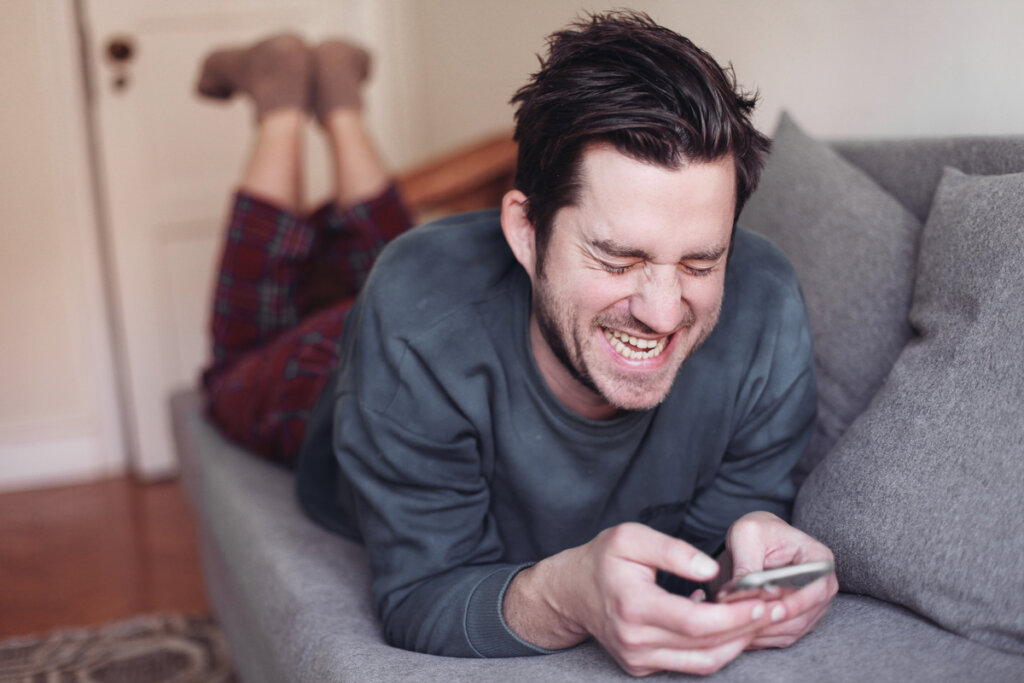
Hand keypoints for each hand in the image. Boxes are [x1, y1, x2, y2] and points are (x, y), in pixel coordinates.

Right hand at [504, 523, 775, 675]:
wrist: (570, 592)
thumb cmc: (603, 559)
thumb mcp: (630, 537)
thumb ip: (673, 551)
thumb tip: (712, 569)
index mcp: (632, 605)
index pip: (696, 621)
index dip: (735, 616)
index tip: (765, 602)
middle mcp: (635, 640)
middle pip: (706, 646)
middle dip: (746, 630)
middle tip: (777, 610)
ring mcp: (637, 659)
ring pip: (702, 663)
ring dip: (737, 645)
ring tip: (760, 620)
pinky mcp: (641, 667)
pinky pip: (689, 665)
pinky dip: (715, 650)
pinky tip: (729, 626)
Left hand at [724, 511, 837, 648]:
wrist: (756, 541)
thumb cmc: (756, 532)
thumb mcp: (746, 536)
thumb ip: (746, 562)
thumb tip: (746, 590)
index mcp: (818, 558)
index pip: (817, 588)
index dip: (797, 603)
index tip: (773, 609)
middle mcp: (823, 586)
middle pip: (805, 615)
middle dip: (772, 619)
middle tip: (741, 617)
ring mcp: (813, 606)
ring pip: (793, 630)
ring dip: (764, 630)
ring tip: (735, 621)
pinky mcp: (799, 619)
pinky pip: (783, 637)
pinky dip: (763, 637)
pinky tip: (740, 630)